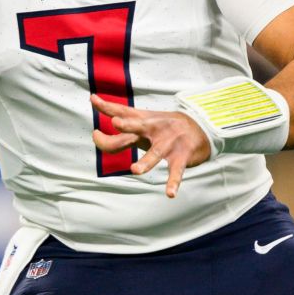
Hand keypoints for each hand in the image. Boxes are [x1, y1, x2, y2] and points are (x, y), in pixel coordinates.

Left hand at [90, 94, 210, 197]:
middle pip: (137, 126)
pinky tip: (170, 194)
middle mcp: (154, 129)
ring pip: (155, 153)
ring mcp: (168, 142)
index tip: (93, 100)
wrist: (200, 128)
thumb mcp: (145, 123)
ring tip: (135, 170)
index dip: (107, 107)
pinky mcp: (181, 156)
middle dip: (127, 125)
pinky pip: (176, 171)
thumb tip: (96, 126)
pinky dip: (173, 183)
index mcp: (143, 121)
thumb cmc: (164, 127)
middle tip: (116, 122)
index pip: (123, 111)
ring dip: (145, 162)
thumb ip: (123, 124)